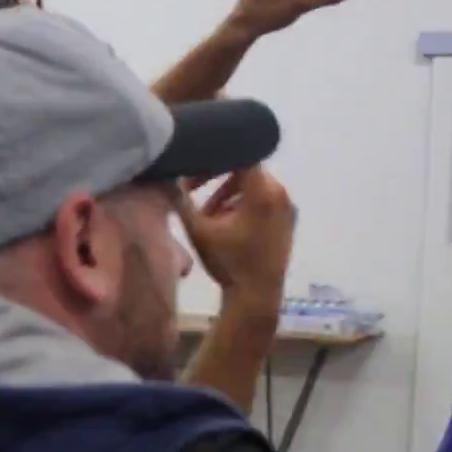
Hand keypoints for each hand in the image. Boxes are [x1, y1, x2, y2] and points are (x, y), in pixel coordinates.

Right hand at [178, 167, 296, 307]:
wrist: (257, 296)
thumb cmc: (228, 263)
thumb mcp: (198, 231)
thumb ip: (180, 200)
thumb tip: (163, 178)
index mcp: (262, 192)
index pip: (240, 155)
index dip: (214, 158)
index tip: (193, 171)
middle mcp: (281, 193)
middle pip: (246, 170)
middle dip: (217, 179)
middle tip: (193, 192)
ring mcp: (287, 207)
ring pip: (253, 185)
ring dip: (228, 194)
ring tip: (209, 216)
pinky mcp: (288, 219)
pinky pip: (263, 199)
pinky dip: (243, 204)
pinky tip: (227, 226)